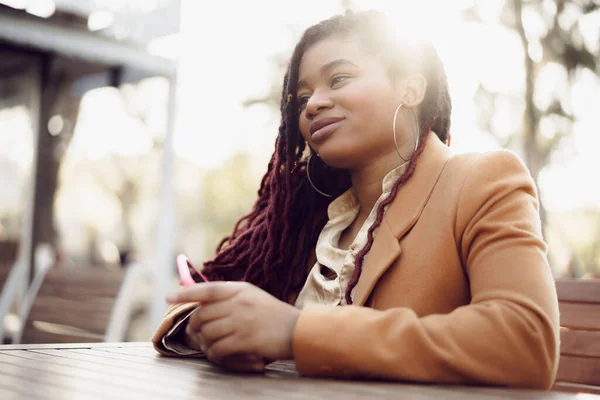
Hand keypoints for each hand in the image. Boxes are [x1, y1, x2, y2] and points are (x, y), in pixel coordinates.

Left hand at [167, 282, 299, 363]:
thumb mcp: (253, 297)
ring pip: (207, 333)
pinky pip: (218, 349)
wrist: (298, 331)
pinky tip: (222, 356)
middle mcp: (239, 302)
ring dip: (206, 344)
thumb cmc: (273, 315)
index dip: (186, 292)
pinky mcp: (245, 340)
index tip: (168, 296)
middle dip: (195, 327)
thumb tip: (202, 301)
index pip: (207, 288)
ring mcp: (242, 321)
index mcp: (240, 289)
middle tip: (197, 335)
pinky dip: (215, 355)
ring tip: (214, 347)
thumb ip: (230, 296)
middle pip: (202, 314)